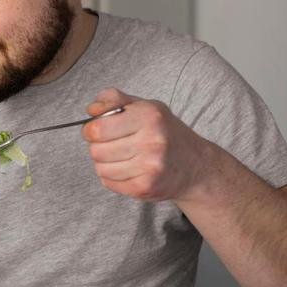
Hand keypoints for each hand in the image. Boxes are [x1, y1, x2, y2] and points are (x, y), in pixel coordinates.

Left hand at [82, 88, 215, 202]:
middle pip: (96, 150)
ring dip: (105, 164)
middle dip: (98, 147)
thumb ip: (114, 99)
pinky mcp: (146, 187)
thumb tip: (91, 110)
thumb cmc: (164, 132)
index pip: (97, 128)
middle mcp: (152, 141)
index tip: (98, 131)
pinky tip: (128, 170)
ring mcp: (150, 167)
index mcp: (149, 116)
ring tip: (123, 158)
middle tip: (113, 145)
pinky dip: (113, 178)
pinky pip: (109, 183)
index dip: (91, 130)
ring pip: (101, 168)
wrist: (195, 165)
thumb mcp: (145, 106)